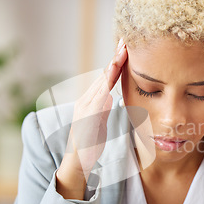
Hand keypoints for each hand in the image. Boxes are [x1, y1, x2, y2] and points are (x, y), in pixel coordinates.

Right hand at [56, 38, 126, 198]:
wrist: (77, 162)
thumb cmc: (89, 144)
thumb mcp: (100, 122)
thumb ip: (103, 108)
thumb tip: (110, 96)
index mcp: (91, 101)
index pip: (106, 78)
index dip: (117, 63)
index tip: (126, 48)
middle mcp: (86, 100)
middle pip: (104, 75)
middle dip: (115, 58)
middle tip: (126, 41)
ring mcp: (85, 107)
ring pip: (101, 82)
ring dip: (112, 66)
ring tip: (122, 52)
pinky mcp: (86, 116)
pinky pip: (98, 97)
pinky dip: (105, 84)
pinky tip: (112, 75)